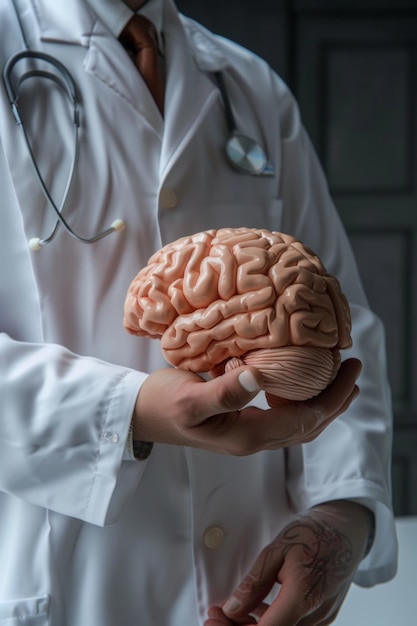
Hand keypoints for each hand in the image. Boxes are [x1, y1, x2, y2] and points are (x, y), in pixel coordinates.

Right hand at [133, 358, 360, 454]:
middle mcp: (252, 439)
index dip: (332, 397)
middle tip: (354, 370)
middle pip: (308, 426)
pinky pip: (284, 417)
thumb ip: (224, 392)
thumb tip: (259, 376)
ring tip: (339, 380)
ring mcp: (247, 435)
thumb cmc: (162, 404)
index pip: (304, 420)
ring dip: (323, 403)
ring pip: (299, 424)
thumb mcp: (189, 398)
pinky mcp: (241, 425)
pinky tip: (304, 385)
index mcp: (247, 435)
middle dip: (336, 400)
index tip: (348, 368)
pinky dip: (303, 402)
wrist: (140, 416)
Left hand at [205, 500, 372, 625]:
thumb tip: (232, 608)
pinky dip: (271, 623)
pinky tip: (256, 610)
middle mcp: (315, 615)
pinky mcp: (323, 616)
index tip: (213, 618)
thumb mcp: (277, 548)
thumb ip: (255, 581)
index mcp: (303, 596)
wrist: (346, 528)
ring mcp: (322, 618)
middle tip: (216, 616)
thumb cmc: (314, 533)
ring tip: (231, 612)